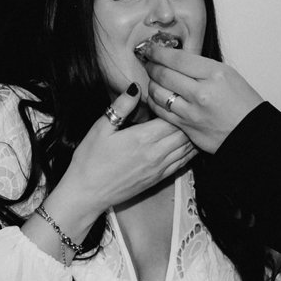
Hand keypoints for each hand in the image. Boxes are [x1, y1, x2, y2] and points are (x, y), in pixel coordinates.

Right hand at [56, 86, 198, 219]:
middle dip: (187, 120)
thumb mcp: (101, 128)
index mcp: (143, 138)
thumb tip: (136, 86)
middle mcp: (156, 154)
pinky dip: (189, 152)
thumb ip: (121, 107)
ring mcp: (159, 168)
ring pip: (186, 148)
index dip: (175, 107)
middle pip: (183, 133)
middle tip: (187, 108)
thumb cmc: (90, 160)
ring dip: (191, 136)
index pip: (172, 118)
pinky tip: (191, 145)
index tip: (173, 98)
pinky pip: (182, 164)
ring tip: (193, 123)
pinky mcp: (158, 179)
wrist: (87, 194)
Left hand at [138, 47, 263, 152]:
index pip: (177, 58)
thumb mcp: (228, 74)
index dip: (159, 52)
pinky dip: (154, 102)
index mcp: (215, 74)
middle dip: (152, 66)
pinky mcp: (186, 127)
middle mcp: (202, 92)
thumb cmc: (243, 104)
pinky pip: (161, 111)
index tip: (152, 49)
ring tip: (153, 79)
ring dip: (151, 83)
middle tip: (149, 62)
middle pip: (164, 74)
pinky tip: (156, 97)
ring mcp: (192, 111)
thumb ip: (201, 66)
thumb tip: (175, 59)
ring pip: (158, 92)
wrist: (251, 133)